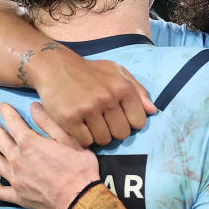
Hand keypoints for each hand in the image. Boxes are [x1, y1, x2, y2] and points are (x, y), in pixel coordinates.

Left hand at [0, 102, 100, 208]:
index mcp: (30, 144)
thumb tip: (34, 107)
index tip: (1, 106)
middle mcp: (18, 160)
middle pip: (0, 140)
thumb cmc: (79, 169)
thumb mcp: (69, 141)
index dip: (7, 114)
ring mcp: (16, 179)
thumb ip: (49, 123)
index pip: (14, 124)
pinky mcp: (18, 196)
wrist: (79, 200)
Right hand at [30, 49, 156, 146]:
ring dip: (98, 134)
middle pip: (122, 134)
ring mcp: (88, 108)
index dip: (129, 122)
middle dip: (114, 130)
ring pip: (104, 140)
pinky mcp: (70, 118)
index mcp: (122, 87)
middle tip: (103, 120)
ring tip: (90, 121)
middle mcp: (107, 98)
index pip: (138, 122)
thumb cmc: (90, 72)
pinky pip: (85, 141)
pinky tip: (79, 124)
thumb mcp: (117, 72)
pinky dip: (83, 137)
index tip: (119, 116)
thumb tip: (152, 111)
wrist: (55, 67)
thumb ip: (138, 91)